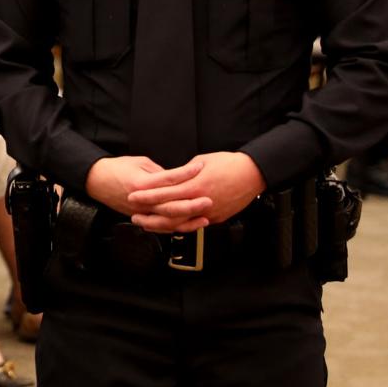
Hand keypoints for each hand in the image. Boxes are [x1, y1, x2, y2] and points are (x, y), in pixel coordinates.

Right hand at [85, 155, 208, 221]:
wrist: (97, 180)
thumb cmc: (117, 169)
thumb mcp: (140, 163)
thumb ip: (160, 172)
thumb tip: (177, 178)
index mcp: (142, 183)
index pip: (168, 178)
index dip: (186, 172)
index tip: (200, 167)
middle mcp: (141, 200)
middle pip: (170, 205)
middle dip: (192, 204)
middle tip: (209, 200)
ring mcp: (141, 211)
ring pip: (167, 221)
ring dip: (187, 221)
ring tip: (204, 217)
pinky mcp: (140, 217)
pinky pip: (160, 227)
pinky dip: (176, 228)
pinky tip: (188, 226)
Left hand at [126, 151, 265, 230]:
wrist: (253, 174)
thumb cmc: (229, 164)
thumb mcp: (201, 161)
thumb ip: (183, 173)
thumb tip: (170, 178)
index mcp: (195, 186)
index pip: (165, 193)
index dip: (147, 196)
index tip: (133, 195)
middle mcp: (201, 202)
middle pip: (169, 214)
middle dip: (149, 215)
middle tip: (134, 216)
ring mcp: (209, 213)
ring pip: (180, 224)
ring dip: (161, 225)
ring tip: (147, 224)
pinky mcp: (216, 218)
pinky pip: (193, 224)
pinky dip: (179, 226)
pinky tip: (168, 225)